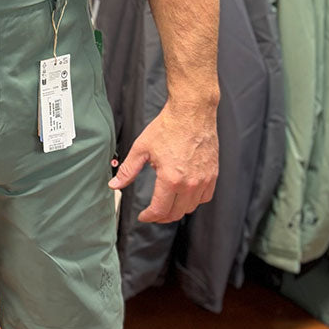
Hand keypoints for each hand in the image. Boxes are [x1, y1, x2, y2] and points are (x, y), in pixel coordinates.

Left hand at [109, 99, 217, 223]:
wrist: (192, 112)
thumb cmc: (167, 127)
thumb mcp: (141, 149)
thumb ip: (128, 170)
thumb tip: (114, 185)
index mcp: (170, 179)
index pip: (159, 210)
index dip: (149, 217)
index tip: (143, 216)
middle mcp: (190, 183)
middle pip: (176, 213)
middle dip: (161, 217)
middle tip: (152, 213)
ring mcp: (204, 179)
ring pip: (191, 207)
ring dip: (178, 209)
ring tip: (167, 204)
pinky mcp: (213, 173)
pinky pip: (205, 197)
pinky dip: (194, 200)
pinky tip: (185, 195)